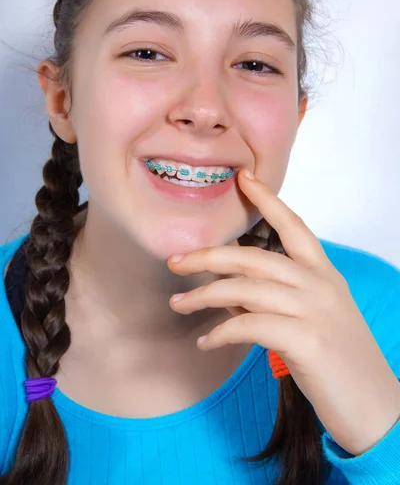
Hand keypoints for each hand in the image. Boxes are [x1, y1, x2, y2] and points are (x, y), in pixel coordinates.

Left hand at [167, 169, 399, 455]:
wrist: (375, 406)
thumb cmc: (340, 361)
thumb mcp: (315, 318)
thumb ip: (278, 298)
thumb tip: (231, 294)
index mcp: (325, 274)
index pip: (294, 226)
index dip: (267, 201)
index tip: (243, 179)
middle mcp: (320, 284)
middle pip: (255, 257)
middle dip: (209, 256)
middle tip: (176, 261)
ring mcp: (315, 310)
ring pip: (245, 290)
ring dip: (205, 296)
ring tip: (178, 303)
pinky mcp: (306, 341)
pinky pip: (249, 326)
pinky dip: (220, 332)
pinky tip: (205, 341)